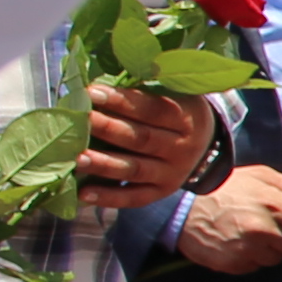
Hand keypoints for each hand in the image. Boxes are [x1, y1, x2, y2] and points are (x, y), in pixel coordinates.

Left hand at [79, 84, 214, 208]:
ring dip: (103, 165)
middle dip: (108, 129)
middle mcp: (183, 149)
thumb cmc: (174, 110)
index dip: (122, 102)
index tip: (91, 93)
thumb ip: (143, 90)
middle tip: (80, 120)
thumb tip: (98, 84)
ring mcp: (172, 174)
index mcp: (186, 119)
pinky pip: (134, 197)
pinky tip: (83, 193)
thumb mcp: (172, 94)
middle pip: (142, 140)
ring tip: (76, 158)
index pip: (154, 110)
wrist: (204, 143)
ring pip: (135, 170)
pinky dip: (108, 197)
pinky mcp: (160, 192)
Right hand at [173, 165, 281, 275]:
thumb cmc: (226, 187)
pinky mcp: (234, 264)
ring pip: (276, 259)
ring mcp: (248, 249)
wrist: (183, 205)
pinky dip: (250, 258)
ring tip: (248, 232)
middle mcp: (263, 229)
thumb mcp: (261, 176)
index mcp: (274, 205)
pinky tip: (236, 242)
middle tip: (269, 226)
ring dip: (268, 249)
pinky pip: (255, 266)